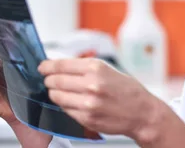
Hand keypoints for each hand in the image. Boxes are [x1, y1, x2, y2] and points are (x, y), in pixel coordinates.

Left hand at [39, 58, 163, 142]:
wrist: (141, 112)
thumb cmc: (127, 90)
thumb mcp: (109, 70)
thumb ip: (85, 67)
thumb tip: (61, 66)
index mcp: (97, 68)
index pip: (61, 65)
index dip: (47, 66)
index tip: (42, 67)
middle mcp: (91, 84)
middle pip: (55, 81)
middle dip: (49, 80)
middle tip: (48, 80)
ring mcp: (88, 103)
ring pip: (57, 97)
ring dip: (55, 94)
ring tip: (61, 92)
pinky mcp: (86, 118)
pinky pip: (65, 110)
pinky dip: (65, 105)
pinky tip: (72, 102)